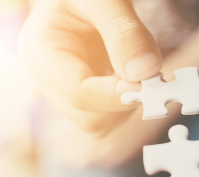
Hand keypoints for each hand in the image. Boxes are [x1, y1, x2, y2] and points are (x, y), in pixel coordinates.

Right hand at [20, 0, 161, 134]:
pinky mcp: (89, 94)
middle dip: (124, 104)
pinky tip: (142, 81)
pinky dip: (130, 104)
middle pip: (89, 118)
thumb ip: (123, 31)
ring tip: (148, 76)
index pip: (78, 93)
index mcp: (43, 53)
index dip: (116, 96)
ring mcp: (70, 91)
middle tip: (156, 81)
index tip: (150, 85)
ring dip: (130, 107)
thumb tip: (146, 72)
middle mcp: (52, 80)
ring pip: (102, 124)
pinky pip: (110, 116)